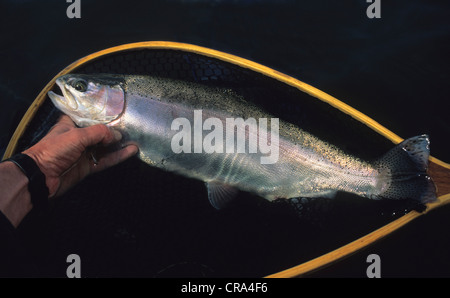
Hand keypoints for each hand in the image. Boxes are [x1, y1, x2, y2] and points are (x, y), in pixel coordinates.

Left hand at [23, 115, 137, 196]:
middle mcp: (78, 137)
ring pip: (105, 147)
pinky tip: (130, 151)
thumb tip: (117, 136)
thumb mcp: (77, 135)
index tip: (118, 111)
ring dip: (119, 144)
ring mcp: (84, 152)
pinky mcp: (88, 166)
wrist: (41, 176)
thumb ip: (99, 133)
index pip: (89, 115)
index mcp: (71, 124)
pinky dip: (118, 156)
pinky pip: (106, 160)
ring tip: (135, 139)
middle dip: (114, 129)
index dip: (102, 113)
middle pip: (100, 132)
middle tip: (130, 126)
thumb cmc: (53, 150)